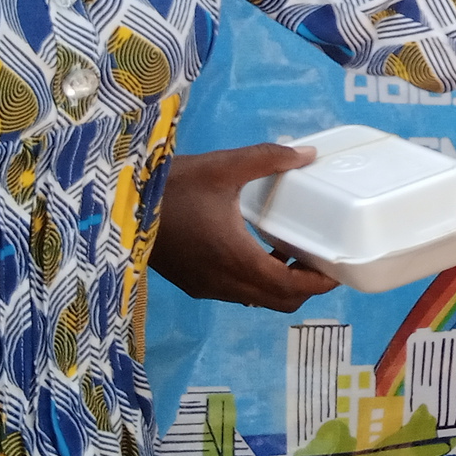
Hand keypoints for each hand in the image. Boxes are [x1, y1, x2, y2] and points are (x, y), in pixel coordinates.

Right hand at [149, 144, 343, 311]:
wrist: (118, 207)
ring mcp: (207, 287)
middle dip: (305, 287)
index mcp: (236, 259)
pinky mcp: (193, 284)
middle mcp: (224, 282)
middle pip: (279, 302)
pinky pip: (236, 293)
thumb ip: (269, 159)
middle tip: (320, 260)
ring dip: (280, 285)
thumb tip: (307, 153)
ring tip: (293, 254)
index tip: (337, 268)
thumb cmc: (173, 186)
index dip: (319, 284)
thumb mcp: (224, 167)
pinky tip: (257, 252)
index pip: (291, 288)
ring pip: (257, 299)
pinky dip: (256, 282)